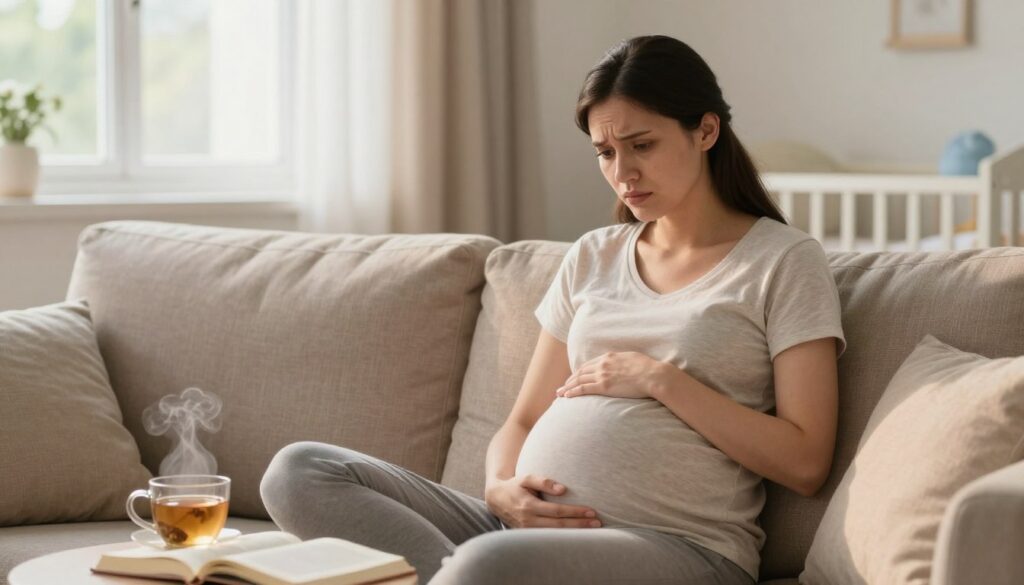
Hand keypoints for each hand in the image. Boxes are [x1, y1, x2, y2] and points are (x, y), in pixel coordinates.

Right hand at [483, 475, 602, 528]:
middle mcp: (529, 521)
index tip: (592, 511)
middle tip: (598, 522)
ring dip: (574, 533)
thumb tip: (563, 489)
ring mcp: (528, 530)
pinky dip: (564, 536)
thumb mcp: (526, 478)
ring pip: (555, 534)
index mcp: (529, 506)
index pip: (558, 511)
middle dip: (580, 524)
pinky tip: (577, 534)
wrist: (496, 499)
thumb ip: (543, 481)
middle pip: (559, 525)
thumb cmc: (515, 485)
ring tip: (592, 529)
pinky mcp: (529, 534)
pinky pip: (549, 537)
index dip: (575, 512)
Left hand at [554, 351, 672, 399]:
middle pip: (580, 372)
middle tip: (563, 386)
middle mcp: (602, 364)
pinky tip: (566, 396)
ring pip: (579, 380)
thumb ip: (622, 361)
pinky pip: (583, 389)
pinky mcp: (604, 386)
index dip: (580, 371)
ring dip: (567, 387)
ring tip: (560, 393)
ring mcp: (602, 375)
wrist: (652, 375)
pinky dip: (573, 392)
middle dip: (570, 379)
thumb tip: (622, 365)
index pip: (589, 364)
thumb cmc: (648, 368)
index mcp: (609, 356)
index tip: (575, 377)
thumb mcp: (632, 358)